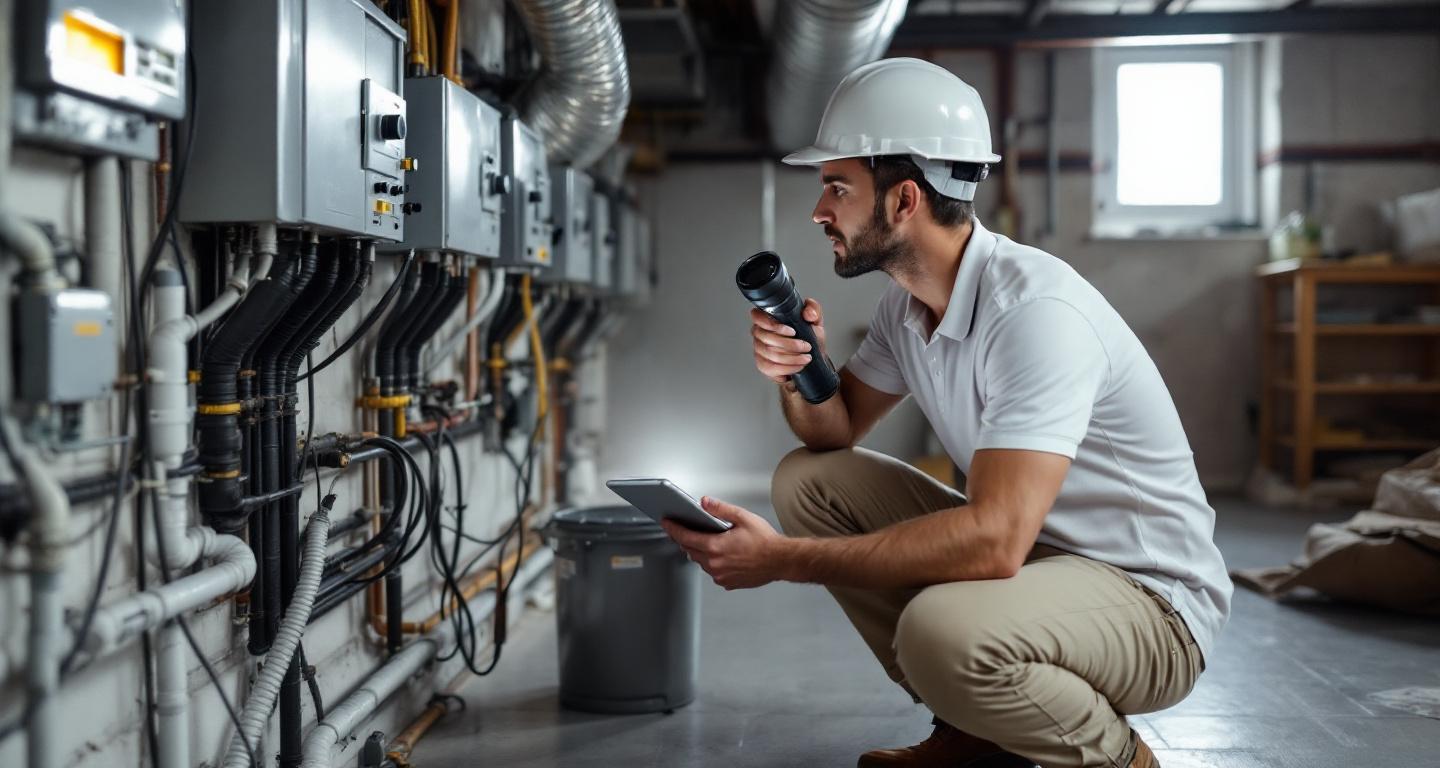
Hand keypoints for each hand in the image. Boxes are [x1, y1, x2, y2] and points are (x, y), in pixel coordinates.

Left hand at [660, 497, 788, 589]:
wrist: (781, 560)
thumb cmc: (766, 541)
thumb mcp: (743, 518)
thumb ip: (721, 509)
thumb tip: (705, 503)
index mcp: (716, 546)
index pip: (686, 537)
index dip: (673, 529)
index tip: (667, 523)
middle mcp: (715, 563)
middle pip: (690, 550)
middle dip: (684, 539)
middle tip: (682, 529)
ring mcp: (721, 575)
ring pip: (700, 562)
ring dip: (698, 551)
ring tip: (704, 540)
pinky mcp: (727, 582)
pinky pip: (712, 572)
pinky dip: (711, 562)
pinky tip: (720, 554)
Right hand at [751, 298, 826, 384]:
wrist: (810, 357)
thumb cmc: (809, 337)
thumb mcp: (815, 320)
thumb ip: (813, 309)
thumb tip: (807, 313)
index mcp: (768, 317)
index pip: (757, 316)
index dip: (771, 324)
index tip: (792, 331)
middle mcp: (760, 333)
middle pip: (766, 338)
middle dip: (790, 344)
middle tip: (806, 346)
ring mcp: (759, 350)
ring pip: (770, 354)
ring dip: (792, 358)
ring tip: (806, 357)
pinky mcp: (763, 365)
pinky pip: (771, 368)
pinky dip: (788, 368)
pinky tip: (798, 366)